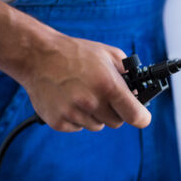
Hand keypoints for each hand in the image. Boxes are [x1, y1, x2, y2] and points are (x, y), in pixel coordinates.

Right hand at [20, 34, 150, 132]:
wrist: (38, 56)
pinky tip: (71, 99)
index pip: (134, 115)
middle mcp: (91, 102)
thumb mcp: (109, 54)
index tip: (142, 117)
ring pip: (97, 125)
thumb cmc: (75, 53)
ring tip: (84, 94)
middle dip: (116, 111)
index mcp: (108, 85)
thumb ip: (128, 72)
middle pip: (116, 122)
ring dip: (96, 114)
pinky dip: (78, 117)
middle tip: (107, 96)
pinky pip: (78, 127)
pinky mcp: (57, 122)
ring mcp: (73, 113)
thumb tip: (139, 89)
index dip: (142, 117)